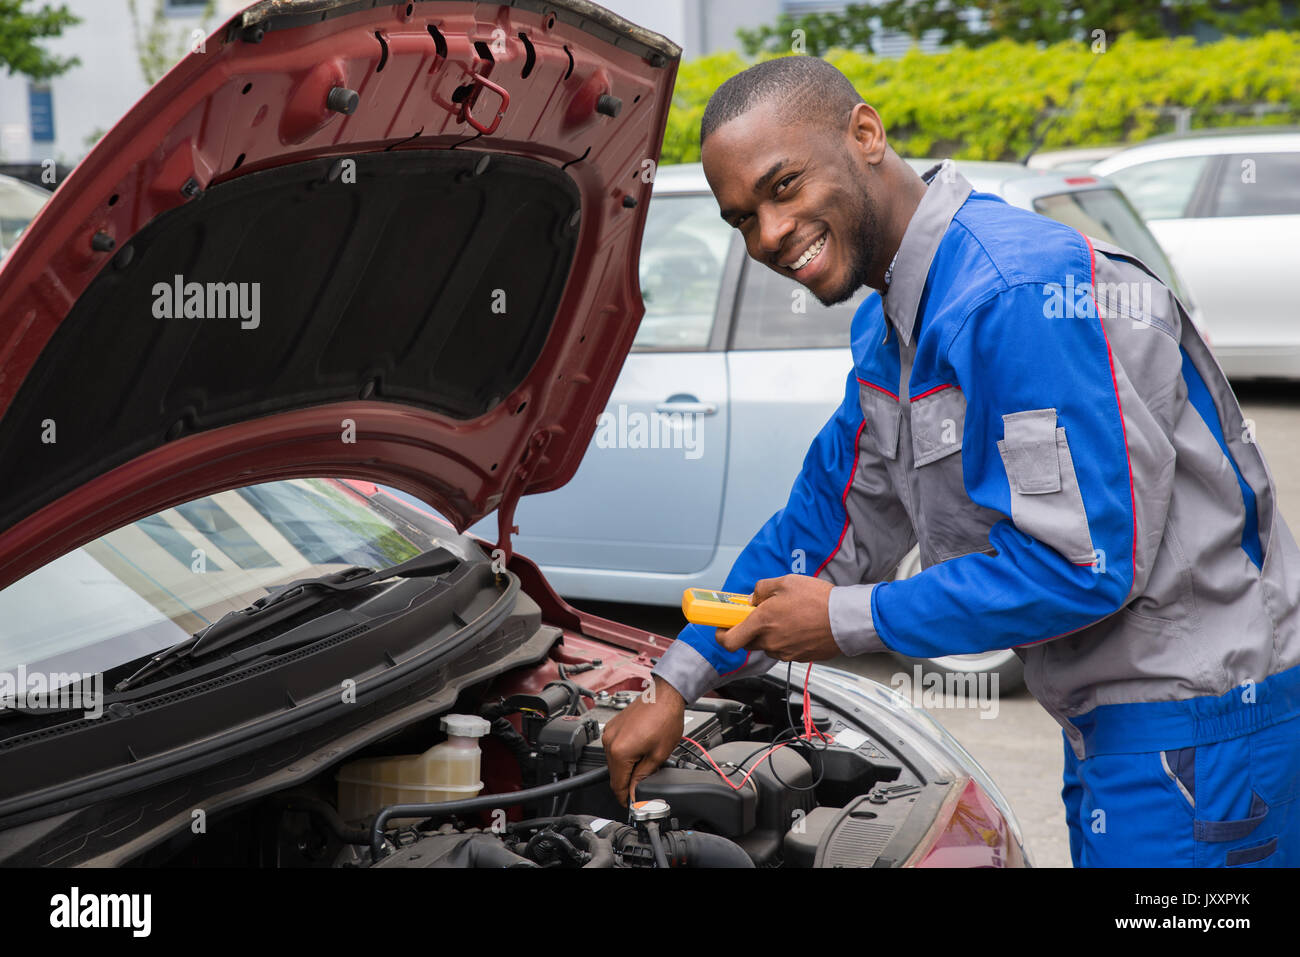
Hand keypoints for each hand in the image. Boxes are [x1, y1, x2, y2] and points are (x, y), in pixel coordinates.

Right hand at [601, 676, 684, 806]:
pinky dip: (626, 753)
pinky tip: (641, 747)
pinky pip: (615, 747)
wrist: (665, 696)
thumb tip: (635, 792)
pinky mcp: (612, 726)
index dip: (626, 798)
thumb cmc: (665, 719)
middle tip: (645, 780)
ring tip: (647, 758)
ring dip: (628, 766)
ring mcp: (609, 732)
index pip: (617, 785)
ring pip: (615, 761)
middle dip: (629, 780)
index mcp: (619, 752)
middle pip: (615, 773)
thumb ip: (643, 777)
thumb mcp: (658, 755)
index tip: (632, 804)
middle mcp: (609, 741)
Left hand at [715, 574, 838, 661]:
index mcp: (762, 622)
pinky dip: (788, 638)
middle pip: (748, 642)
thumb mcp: (785, 582)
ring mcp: (785, 652)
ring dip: (771, 633)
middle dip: (750, 629)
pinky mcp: (799, 657)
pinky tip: (800, 625)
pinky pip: (785, 649)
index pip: (729, 640)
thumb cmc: (818, 600)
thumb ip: (762, 589)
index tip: (722, 626)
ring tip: (788, 616)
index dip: (721, 635)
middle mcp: (770, 641)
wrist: (845, 619)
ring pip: (768, 645)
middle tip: (760, 614)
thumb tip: (753, 598)